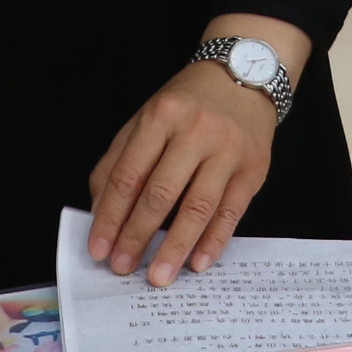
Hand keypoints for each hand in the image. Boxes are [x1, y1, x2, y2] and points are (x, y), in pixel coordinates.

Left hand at [85, 28, 294, 283]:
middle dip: (137, 235)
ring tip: (158, 276)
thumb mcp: (146, 119)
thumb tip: (100, 213)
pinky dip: (213, 241)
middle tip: (121, 267)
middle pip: (160, 193)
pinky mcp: (253, 170)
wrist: (245, 75)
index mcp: (160, 117)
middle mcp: (195, 132)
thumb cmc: (188, 104)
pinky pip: (231, 212)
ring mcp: (227, 151)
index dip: (110, 216)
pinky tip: (197, 264)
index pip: (128, 175)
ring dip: (175, 247)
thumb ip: (119, 161)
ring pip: (197, 207)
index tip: (97, 248)